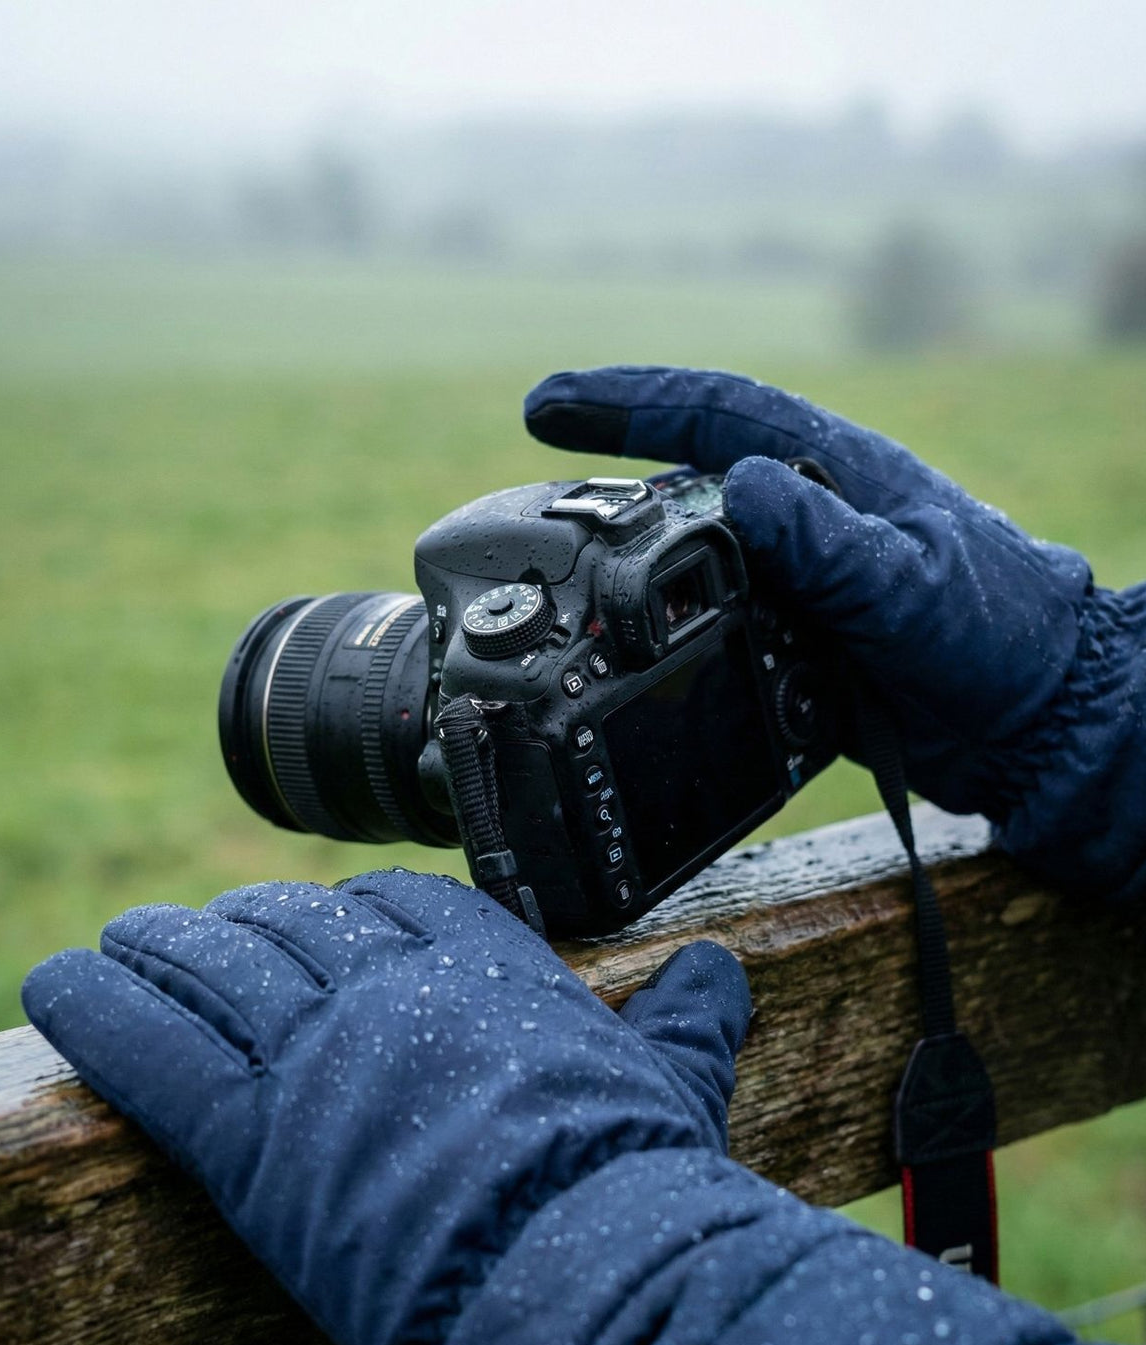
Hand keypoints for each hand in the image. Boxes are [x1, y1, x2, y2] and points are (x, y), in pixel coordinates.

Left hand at [22, 870, 749, 1344]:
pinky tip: (59, 979)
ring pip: (212, 966)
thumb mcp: (677, 1080)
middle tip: (210, 933)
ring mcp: (313, 1050)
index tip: (328, 919)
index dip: (353, 908)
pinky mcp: (247, 1132)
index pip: (398, 903)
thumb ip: (689, 1016)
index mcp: (485, 965)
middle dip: (248, 925)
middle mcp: (390, 987)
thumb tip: (719, 971)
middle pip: (290, 924)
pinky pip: (149, 1043)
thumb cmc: (638, 1183)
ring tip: (128, 940)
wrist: (586, 1270)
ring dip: (162, 948)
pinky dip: (96, 1005)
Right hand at [525, 365, 1145, 897]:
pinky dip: (666, 620)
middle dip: (606, 469)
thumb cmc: (998, 635)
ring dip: (627, 550)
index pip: (716, 413)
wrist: (1038, 720)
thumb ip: (831, 544)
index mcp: (838, 472)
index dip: (626, 401)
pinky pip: (714, 613)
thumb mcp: (911, 587)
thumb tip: (744, 486)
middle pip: (688, 470)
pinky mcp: (800, 634)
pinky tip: (632, 643)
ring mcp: (803, 574)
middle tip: (529, 496)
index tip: (545, 406)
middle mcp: (812, 512)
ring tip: (559, 569)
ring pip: (693, 545)